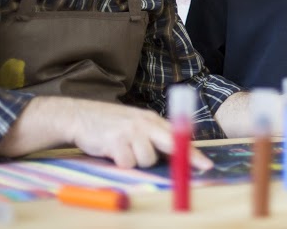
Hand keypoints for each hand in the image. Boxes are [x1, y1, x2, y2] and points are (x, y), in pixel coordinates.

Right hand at [67, 100, 212, 169]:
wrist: (80, 115)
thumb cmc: (110, 123)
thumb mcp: (136, 122)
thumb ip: (153, 133)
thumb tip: (175, 152)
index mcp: (152, 119)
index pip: (178, 136)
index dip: (193, 152)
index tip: (206, 165)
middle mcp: (144, 123)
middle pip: (171, 144)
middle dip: (183, 159)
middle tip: (190, 170)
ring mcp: (131, 131)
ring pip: (148, 159)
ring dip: (138, 162)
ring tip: (126, 152)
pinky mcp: (115, 141)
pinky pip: (128, 163)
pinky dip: (122, 163)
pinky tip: (114, 153)